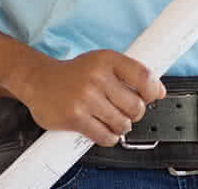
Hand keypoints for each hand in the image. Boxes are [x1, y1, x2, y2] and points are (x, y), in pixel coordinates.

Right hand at [12, 49, 164, 146]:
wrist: (38, 80)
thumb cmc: (73, 74)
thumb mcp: (100, 63)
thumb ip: (128, 74)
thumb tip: (159, 91)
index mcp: (106, 59)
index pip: (143, 75)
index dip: (153, 90)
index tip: (152, 96)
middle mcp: (96, 76)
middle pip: (136, 106)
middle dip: (133, 113)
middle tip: (124, 110)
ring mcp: (86, 98)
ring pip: (122, 124)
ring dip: (120, 127)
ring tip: (110, 120)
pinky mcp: (75, 117)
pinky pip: (105, 136)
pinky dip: (108, 137)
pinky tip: (102, 129)